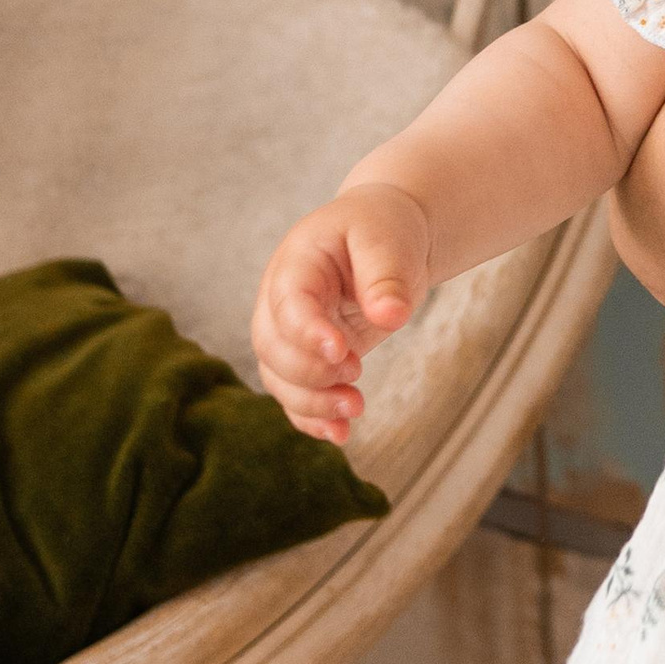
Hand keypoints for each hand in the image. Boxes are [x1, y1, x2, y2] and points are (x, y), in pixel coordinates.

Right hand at [249, 180, 431, 440]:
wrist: (382, 235)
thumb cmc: (382, 229)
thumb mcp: (388, 238)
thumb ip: (386, 275)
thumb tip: (391, 316)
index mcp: (297, 262)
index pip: (289, 303)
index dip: (308, 332)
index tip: (343, 352)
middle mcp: (280, 300)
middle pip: (273, 347)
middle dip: (311, 372)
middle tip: (357, 375)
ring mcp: (289, 332)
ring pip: (278, 377)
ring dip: (311, 402)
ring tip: (355, 409)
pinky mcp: (307, 357)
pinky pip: (294, 394)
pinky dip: (311, 418)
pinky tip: (339, 434)